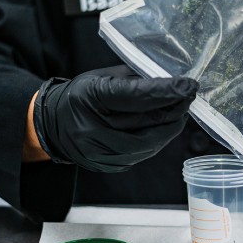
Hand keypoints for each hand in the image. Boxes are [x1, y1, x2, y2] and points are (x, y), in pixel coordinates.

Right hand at [33, 65, 197, 171]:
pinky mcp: (106, 165)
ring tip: (180, 114)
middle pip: (146, 121)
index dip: (166, 91)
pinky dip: (157, 141)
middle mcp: (93, 127)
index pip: (136, 96)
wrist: (52, 125)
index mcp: (92, 97)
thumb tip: (170, 80)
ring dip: (170, 128)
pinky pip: (141, 155)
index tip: (189, 86)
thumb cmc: (81, 96)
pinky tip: (163, 129)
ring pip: (148, 143)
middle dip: (174, 108)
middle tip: (189, 97)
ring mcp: (99, 151)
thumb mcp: (102, 77)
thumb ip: (135, 79)